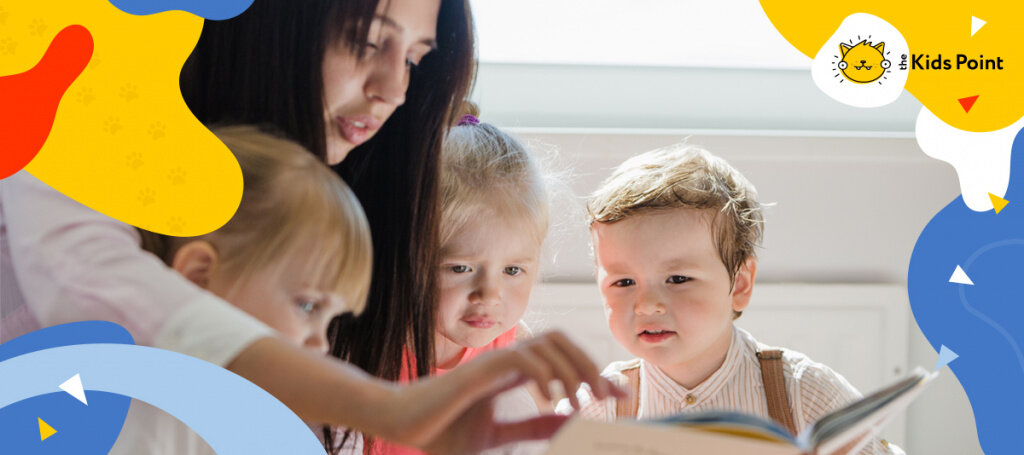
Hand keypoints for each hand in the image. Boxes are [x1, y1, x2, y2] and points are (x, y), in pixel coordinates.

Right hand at [387, 331, 624, 452]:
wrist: (403, 427)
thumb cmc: (443, 431)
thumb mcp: (499, 434)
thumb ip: (533, 426)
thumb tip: (569, 421)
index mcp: (512, 374)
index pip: (561, 359)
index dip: (592, 372)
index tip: (617, 393)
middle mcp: (507, 360)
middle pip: (560, 341)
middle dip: (589, 363)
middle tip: (607, 394)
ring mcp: (494, 361)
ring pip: (547, 344)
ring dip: (571, 368)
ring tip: (579, 399)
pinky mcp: (480, 369)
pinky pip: (523, 358)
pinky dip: (544, 374)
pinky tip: (550, 398)